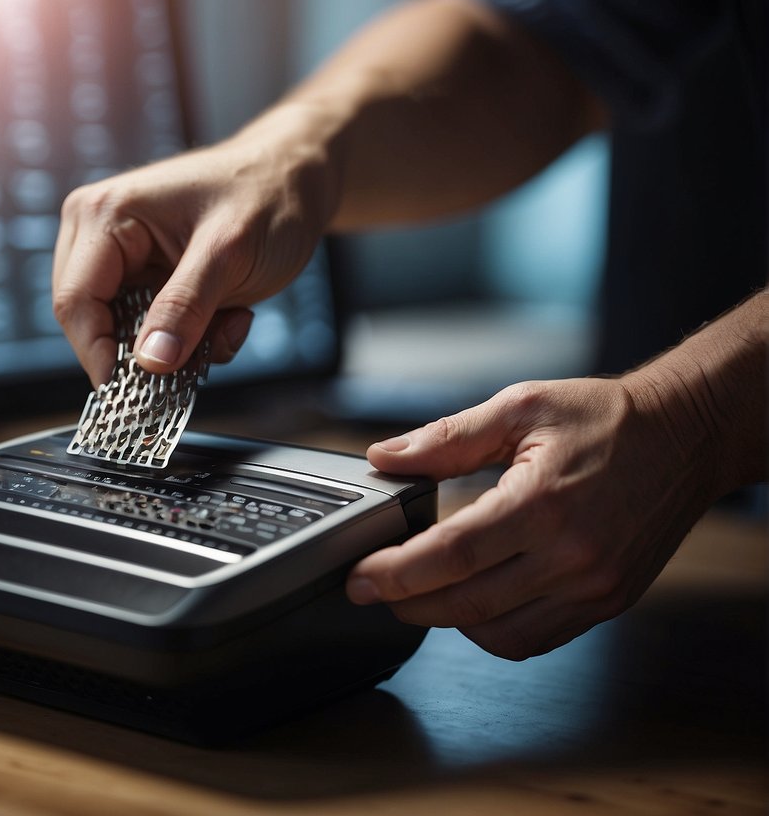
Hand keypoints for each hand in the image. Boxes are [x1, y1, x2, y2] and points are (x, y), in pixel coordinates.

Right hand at [51, 109, 337, 385]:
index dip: (98, 353)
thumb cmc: (266, 194)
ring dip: (178, 346)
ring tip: (228, 324)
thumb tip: (150, 362)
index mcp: (104, 214)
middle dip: (146, 350)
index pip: (75, 301)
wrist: (296, 177)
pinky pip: (150, 331)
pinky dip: (190, 339)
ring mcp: (120, 256)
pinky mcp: (144, 277)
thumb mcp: (229, 254)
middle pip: (90, 321)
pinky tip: (228, 316)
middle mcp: (98, 232)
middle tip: (199, 355)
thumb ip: (186, 308)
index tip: (132, 396)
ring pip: (123, 333)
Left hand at [349, 377, 720, 660]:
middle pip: (467, 603)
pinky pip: (536, 638)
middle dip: (407, 602)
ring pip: (498, 633)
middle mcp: (572, 555)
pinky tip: (471, 602)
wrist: (685, 436)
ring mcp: (593, 587)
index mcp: (544, 503)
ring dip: (447, 621)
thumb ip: (448, 438)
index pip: (452, 555)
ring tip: (417, 594)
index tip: (360, 577)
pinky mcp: (607, 602)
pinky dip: (492, 630)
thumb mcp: (521, 407)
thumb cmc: (606, 419)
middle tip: (372, 589)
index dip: (397, 572)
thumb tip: (385, 457)